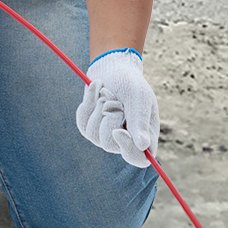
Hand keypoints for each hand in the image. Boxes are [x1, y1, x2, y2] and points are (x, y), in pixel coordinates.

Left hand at [76, 49, 159, 166]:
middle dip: (110, 117)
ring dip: (98, 108)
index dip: (127, 149)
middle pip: (109, 144)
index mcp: (145, 137)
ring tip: (107, 95)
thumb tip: (143, 146)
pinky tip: (97, 91)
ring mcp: (105, 136)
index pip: (138, 158)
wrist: (113, 69)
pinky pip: (82, 121)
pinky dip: (89, 102)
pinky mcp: (89, 127)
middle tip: (116, 101)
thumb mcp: (139, 98)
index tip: (118, 131)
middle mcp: (125, 141)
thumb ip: (140, 122)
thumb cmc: (131, 84)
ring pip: (93, 134)